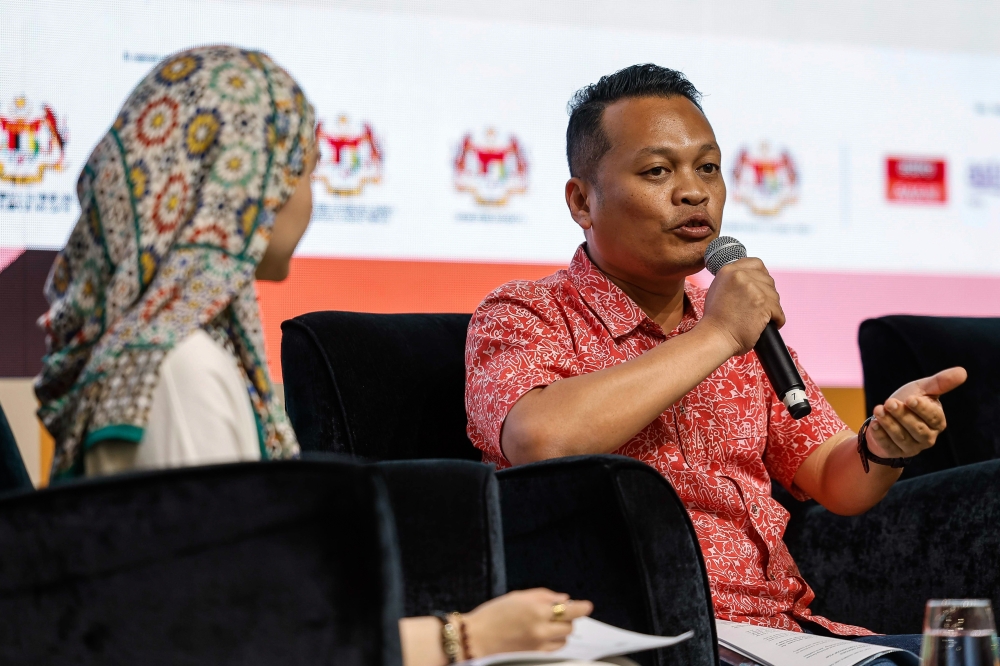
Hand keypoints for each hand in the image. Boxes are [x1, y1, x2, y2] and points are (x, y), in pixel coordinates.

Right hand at [463, 588, 592, 656]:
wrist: (476, 639)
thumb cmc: (492, 616)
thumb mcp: (517, 597)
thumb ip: (543, 595)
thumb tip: (563, 599)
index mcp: (536, 610)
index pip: (569, 610)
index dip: (581, 608)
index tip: (587, 606)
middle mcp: (540, 628)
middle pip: (569, 626)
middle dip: (567, 619)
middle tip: (558, 614)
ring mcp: (538, 645)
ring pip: (563, 640)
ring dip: (561, 632)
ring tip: (547, 625)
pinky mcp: (535, 656)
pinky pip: (554, 649)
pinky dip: (553, 642)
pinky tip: (543, 635)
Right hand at [699, 257, 784, 355]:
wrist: (715, 337)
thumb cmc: (715, 320)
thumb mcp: (718, 289)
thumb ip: (734, 280)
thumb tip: (750, 278)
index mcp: (729, 270)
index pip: (757, 264)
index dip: (761, 277)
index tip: (758, 289)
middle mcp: (740, 275)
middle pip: (768, 281)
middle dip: (766, 295)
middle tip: (756, 309)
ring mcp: (752, 288)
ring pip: (775, 296)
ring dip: (771, 309)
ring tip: (759, 319)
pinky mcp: (762, 302)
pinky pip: (779, 311)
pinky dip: (776, 320)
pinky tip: (766, 325)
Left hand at [867, 367, 966, 458]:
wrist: (886, 416)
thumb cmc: (908, 401)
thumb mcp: (922, 389)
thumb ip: (940, 382)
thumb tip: (962, 371)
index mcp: (937, 421)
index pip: (934, 417)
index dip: (922, 409)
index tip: (910, 399)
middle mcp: (928, 437)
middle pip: (918, 429)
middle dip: (902, 416)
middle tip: (889, 403)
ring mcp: (911, 447)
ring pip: (902, 438)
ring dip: (889, 423)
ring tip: (878, 410)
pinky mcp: (895, 453)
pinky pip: (888, 447)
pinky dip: (880, 435)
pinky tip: (874, 424)